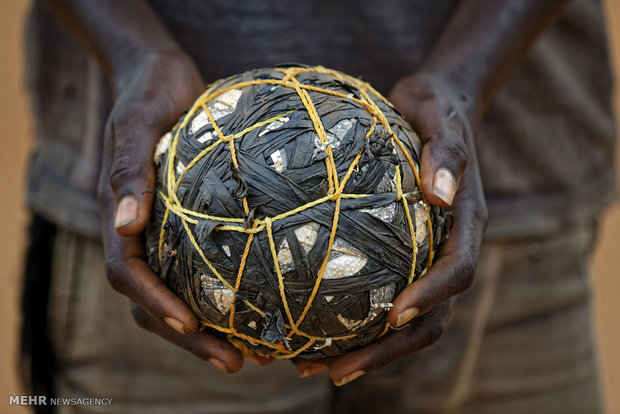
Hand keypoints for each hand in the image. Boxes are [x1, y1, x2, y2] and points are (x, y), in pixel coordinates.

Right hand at [98, 50, 243, 372]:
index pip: (127, 274)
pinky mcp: (189, 226)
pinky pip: (203, 271)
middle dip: (191, 337)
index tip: (191, 324)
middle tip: (236, 362)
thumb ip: (129, 172)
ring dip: (211, 330)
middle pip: (154, 301)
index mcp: (118, 216)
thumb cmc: (149, 92)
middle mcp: (140, 234)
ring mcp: (164, 233)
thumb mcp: (138, 123)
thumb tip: (124, 226)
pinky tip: (263, 310)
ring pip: (180, 294)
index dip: (156, 303)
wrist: (162, 77)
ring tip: (256, 355)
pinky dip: (226, 298)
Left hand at [295, 72, 487, 384]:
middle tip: (339, 371)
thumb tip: (442, 195)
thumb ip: (447, 152)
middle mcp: (447, 249)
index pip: (458, 272)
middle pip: (429, 319)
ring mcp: (423, 256)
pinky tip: (306, 329)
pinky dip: (350, 321)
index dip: (432, 297)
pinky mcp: (399, 254)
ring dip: (364, 350)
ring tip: (311, 368)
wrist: (431, 107)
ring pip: (402, 321)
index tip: (394, 316)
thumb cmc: (435, 109)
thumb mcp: (439, 116)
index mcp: (466, 224)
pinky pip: (377, 295)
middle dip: (388, 350)